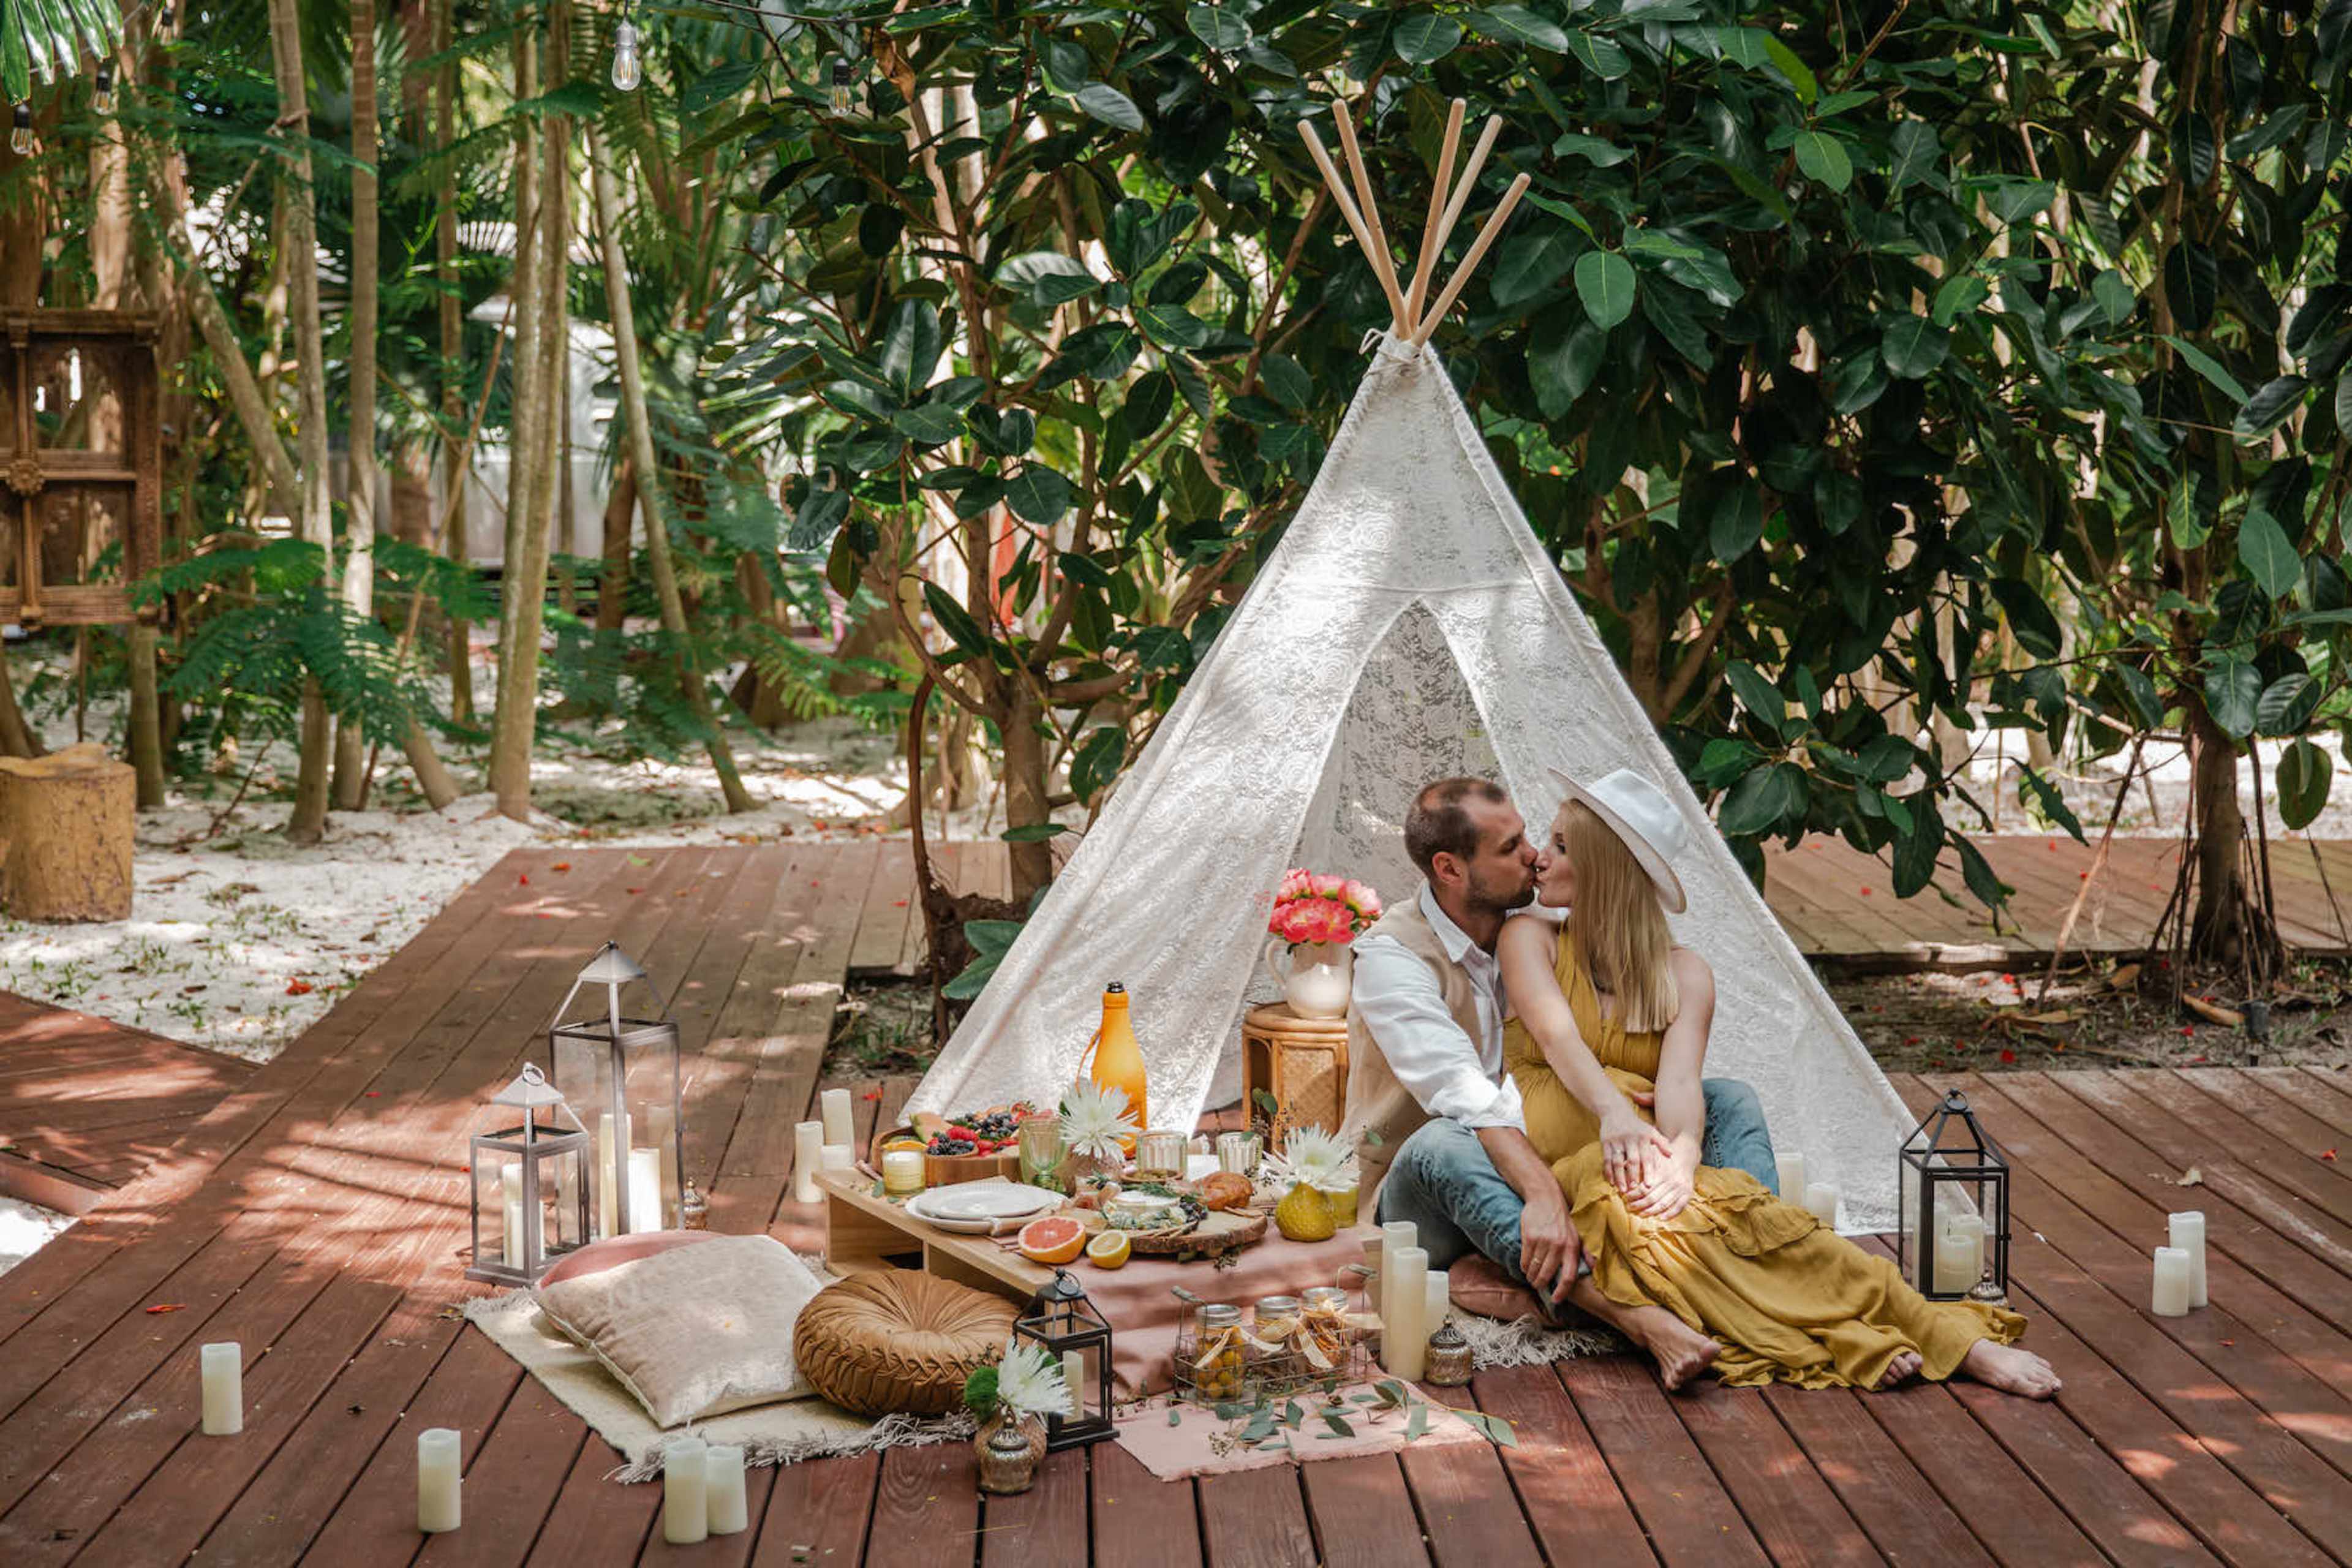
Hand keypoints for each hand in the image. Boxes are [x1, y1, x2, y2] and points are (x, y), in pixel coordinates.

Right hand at [1518, 1190, 1581, 1304]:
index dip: (1562, 1292)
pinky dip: (1525, 1266)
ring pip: (1535, 1269)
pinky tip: (1526, 1267)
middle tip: (1538, 1286)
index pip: (1568, 1276)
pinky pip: (1525, 1259)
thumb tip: (1594, 1267)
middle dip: (1541, 1284)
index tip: (1556, 1300)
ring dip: (1531, 1277)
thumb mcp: (1577, 1233)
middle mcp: (1559, 1246)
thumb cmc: (1562, 1218)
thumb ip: (1585, 1251)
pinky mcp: (1530, 1237)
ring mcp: (1543, 1241)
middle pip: (1548, 1275)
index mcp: (1572, 1247)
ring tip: (1531, 1278)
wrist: (1545, 1196)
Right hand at [1600, 1106, 1673, 1199]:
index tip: (1650, 1185)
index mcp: (1643, 1137)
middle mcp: (1630, 1139)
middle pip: (1632, 1160)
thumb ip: (1661, 1142)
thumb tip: (1672, 1155)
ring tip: (1622, 1190)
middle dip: (1633, 1175)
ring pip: (1617, 1161)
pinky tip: (1610, 1182)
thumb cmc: (1636, 1125)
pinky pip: (1606, 1159)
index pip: (1647, 1157)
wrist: (1615, 1111)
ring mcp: (1616, 1141)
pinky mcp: (1605, 1142)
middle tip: (1635, 1189)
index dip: (1649, 1171)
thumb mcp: (1650, 1130)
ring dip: (1619, 1176)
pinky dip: (1608, 1171)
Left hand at [1626, 1152, 1695, 1220]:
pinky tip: (1660, 1218)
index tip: (1624, 1197)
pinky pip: (1679, 1207)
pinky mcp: (1688, 1193)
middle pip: (1652, 1198)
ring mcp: (1680, 1188)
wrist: (1685, 1154)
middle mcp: (1671, 1181)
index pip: (1643, 1188)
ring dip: (1651, 1211)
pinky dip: (1670, 1214)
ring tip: (1640, 1214)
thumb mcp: (1650, 1154)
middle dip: (1638, 1205)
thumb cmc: (1663, 1156)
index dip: (1632, 1195)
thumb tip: (1622, 1166)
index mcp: (1660, 1172)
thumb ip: (1638, 1162)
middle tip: (1629, 1208)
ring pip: (1663, 1204)